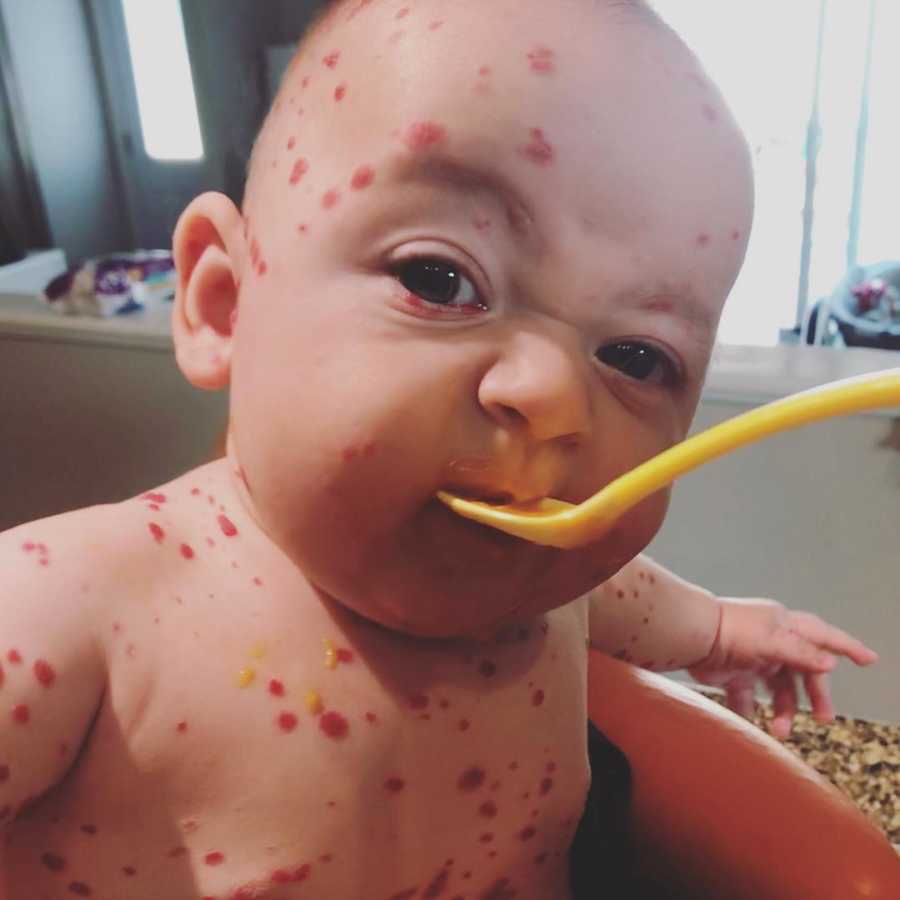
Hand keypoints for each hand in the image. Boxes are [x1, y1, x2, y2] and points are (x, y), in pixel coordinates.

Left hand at [687, 597, 877, 739]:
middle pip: (804, 671)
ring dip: (784, 710)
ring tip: (781, 730)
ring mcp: (753, 658)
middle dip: (814, 696)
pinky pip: (749, 698)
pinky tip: (750, 723)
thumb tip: (829, 664)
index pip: (823, 636)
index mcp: (784, 627)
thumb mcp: (772, 641)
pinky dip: (751, 711)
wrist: (689, 636)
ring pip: (778, 689)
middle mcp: (772, 642)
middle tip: (822, 719)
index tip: (870, 660)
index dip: (847, 648)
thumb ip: (801, 653)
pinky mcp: (734, 674)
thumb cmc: (731, 630)